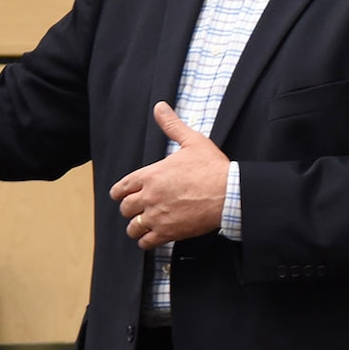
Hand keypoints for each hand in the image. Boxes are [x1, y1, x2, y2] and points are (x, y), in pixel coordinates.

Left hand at [109, 103, 227, 249]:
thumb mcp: (192, 141)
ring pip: (133, 227)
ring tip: (142, 226)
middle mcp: (150, 196)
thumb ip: (172, 125)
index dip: (119, 193)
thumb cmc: (212, 168)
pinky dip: (146, 241)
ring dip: (136, 227)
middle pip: (125, 208)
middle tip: (136, 210)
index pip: (122, 187)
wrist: (229, 193)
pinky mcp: (168, 232)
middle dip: (129, 209)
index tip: (121, 196)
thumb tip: (160, 107)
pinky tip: (152, 238)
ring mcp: (158, 216)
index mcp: (151, 175)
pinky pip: (146, 242)